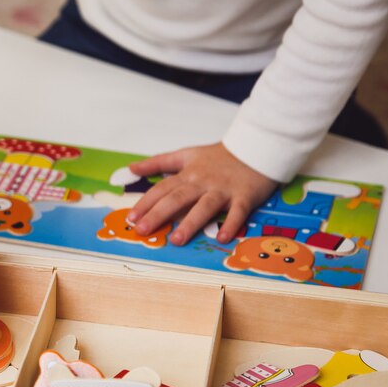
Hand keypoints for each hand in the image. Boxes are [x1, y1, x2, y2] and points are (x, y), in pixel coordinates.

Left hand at [127, 142, 277, 244]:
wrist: (256, 146)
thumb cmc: (218, 156)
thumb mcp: (186, 154)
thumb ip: (158, 162)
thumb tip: (132, 168)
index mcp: (188, 174)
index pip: (162, 189)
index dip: (146, 202)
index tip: (131, 217)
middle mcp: (202, 182)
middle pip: (177, 198)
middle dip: (158, 214)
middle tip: (142, 230)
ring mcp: (223, 189)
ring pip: (204, 206)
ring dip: (191, 223)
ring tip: (177, 240)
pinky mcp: (245, 196)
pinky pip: (237, 212)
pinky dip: (230, 224)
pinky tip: (222, 237)